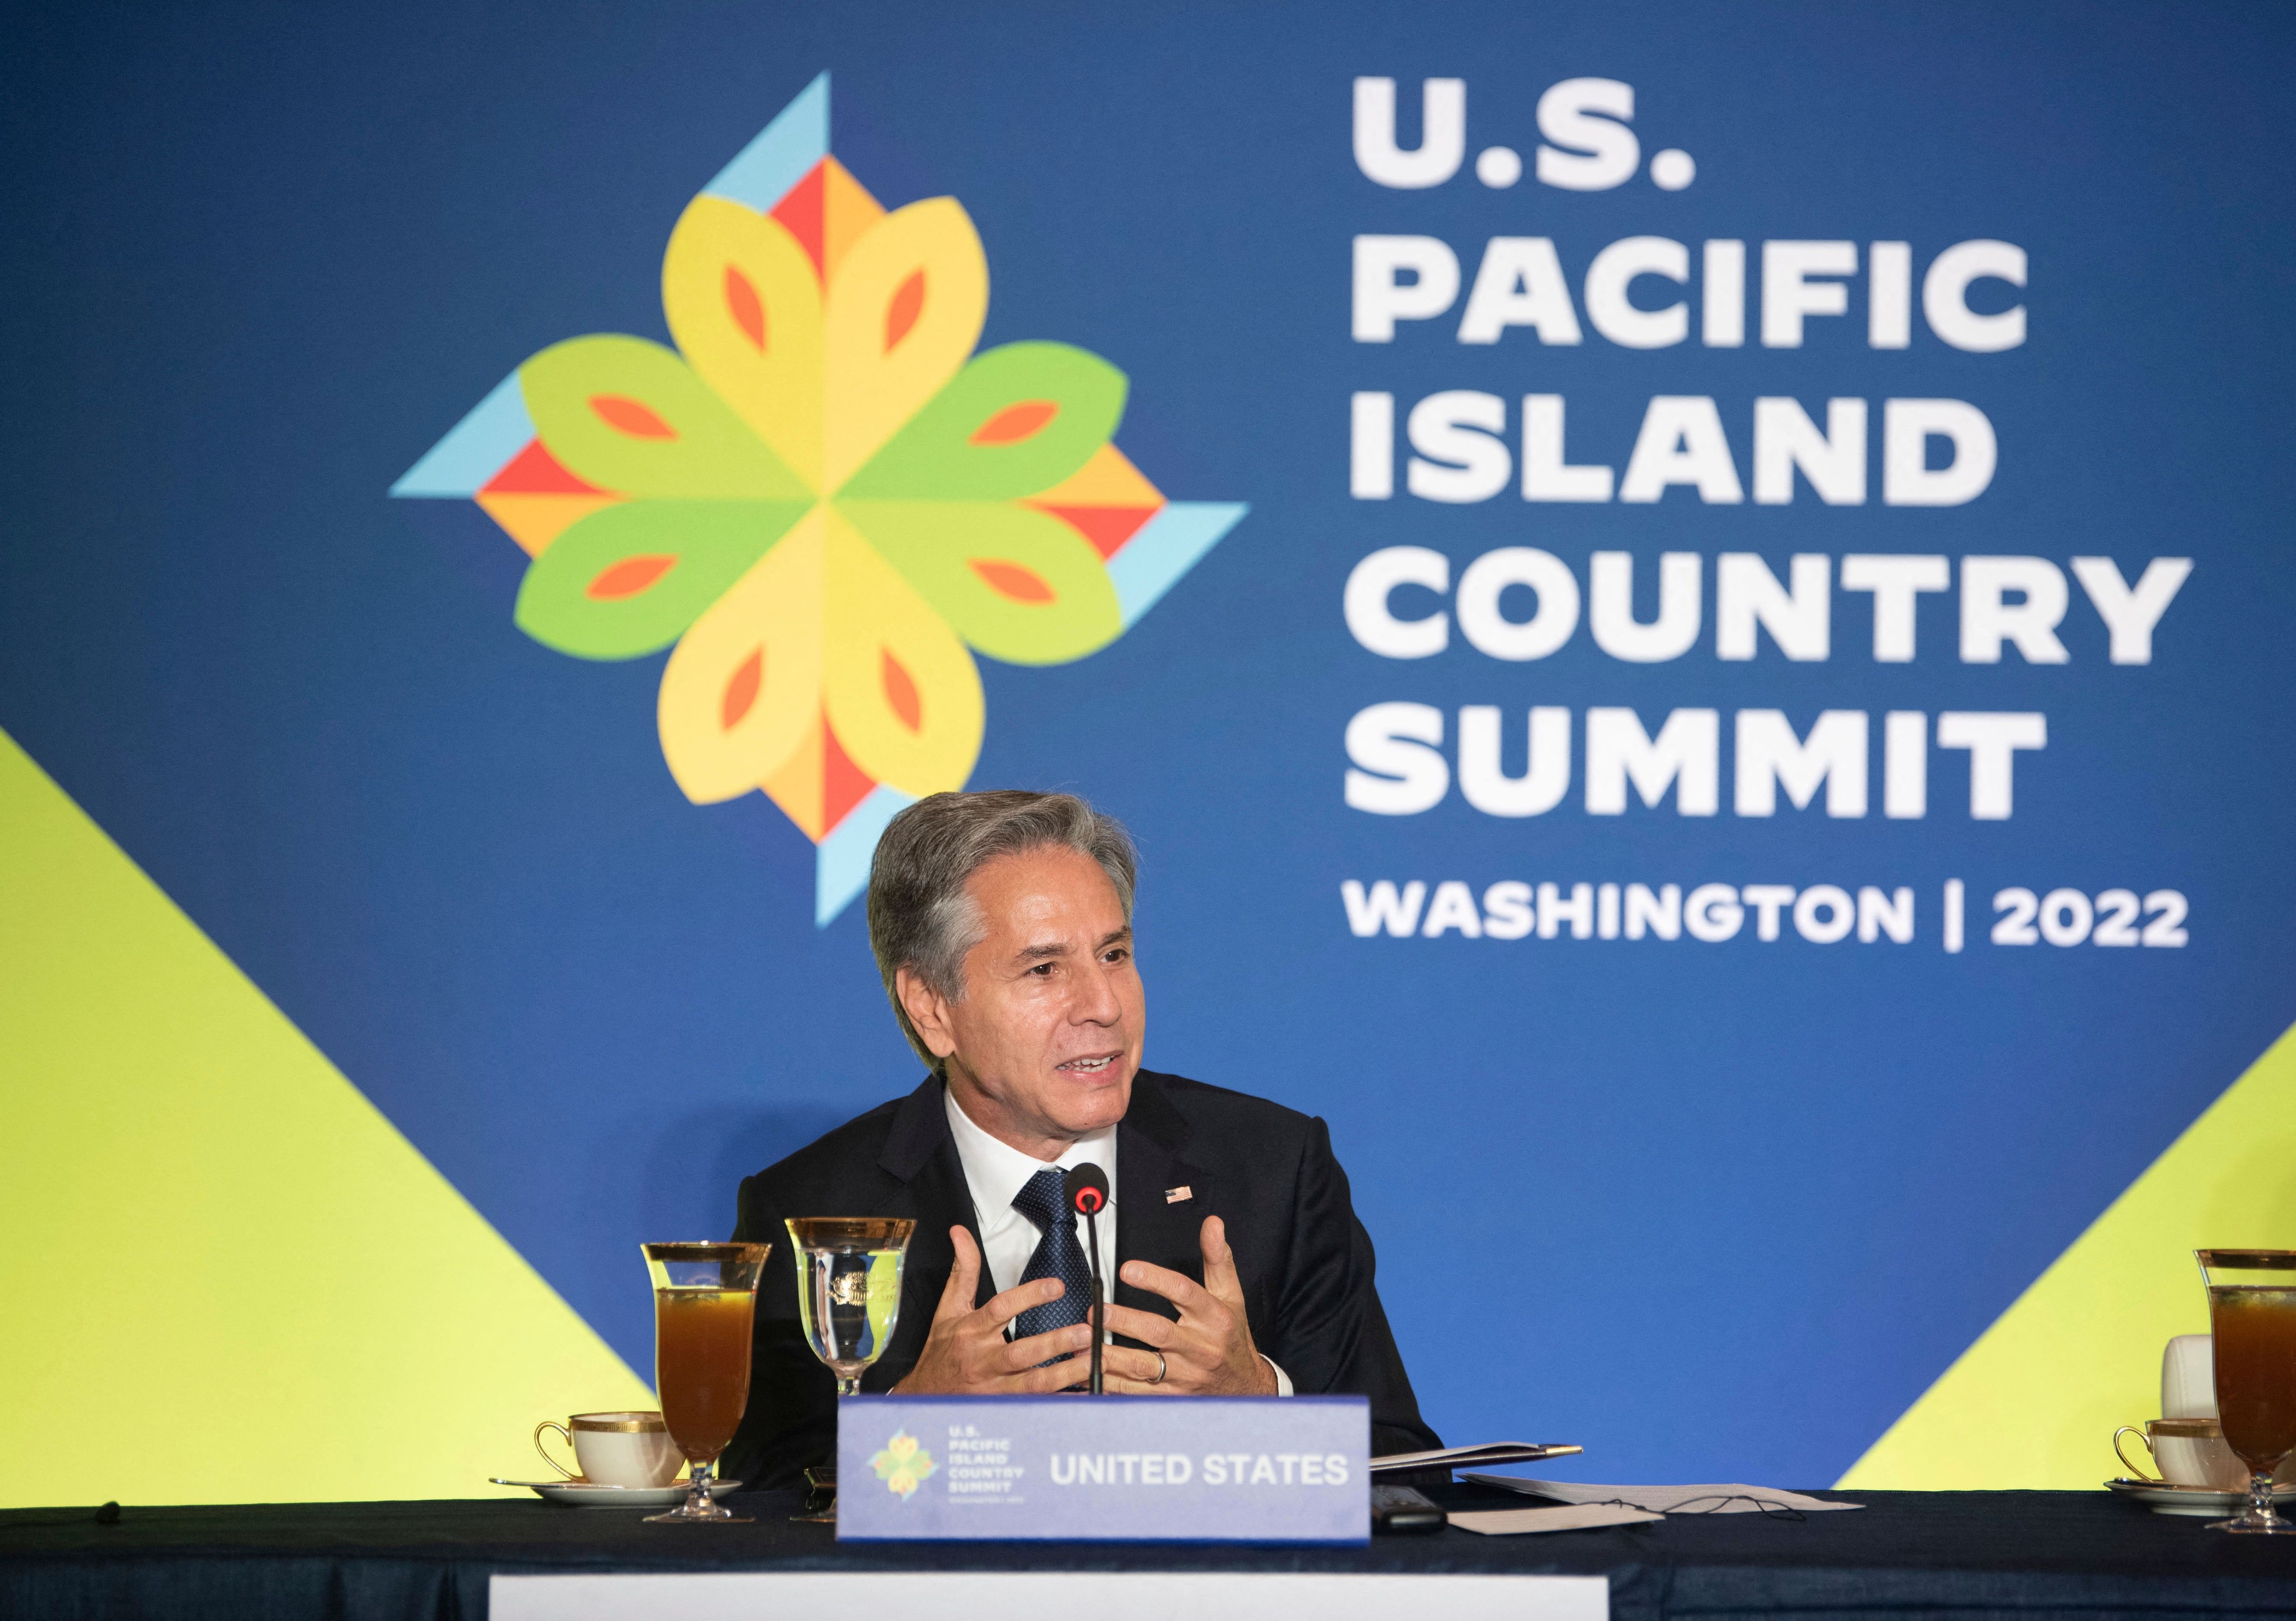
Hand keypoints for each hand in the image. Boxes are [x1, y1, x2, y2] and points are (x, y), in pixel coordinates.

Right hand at [890, 1226, 1094, 1394]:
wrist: (925, 1394)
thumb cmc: (942, 1351)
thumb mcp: (948, 1308)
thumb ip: (963, 1270)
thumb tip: (961, 1234)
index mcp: (972, 1331)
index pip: (1000, 1310)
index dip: (1029, 1297)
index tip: (1057, 1286)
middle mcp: (984, 1360)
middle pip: (1020, 1353)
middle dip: (1054, 1343)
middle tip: (1084, 1331)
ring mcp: (995, 1387)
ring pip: (1033, 1383)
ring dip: (1064, 1373)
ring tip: (1090, 1360)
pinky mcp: (1005, 1405)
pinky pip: (1036, 1404)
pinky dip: (1059, 1399)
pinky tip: (1082, 1392)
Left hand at [1101, 1215, 1277, 1394]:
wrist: (1245, 1387)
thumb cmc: (1231, 1336)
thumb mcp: (1232, 1295)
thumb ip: (1218, 1258)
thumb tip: (1212, 1224)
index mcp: (1214, 1318)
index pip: (1185, 1293)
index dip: (1156, 1280)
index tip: (1127, 1268)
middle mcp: (1199, 1347)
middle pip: (1159, 1332)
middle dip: (1125, 1321)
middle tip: (1097, 1310)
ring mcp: (1184, 1376)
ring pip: (1143, 1367)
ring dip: (1111, 1356)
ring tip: (1084, 1343)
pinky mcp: (1171, 1397)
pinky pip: (1136, 1394)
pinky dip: (1110, 1386)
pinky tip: (1089, 1374)